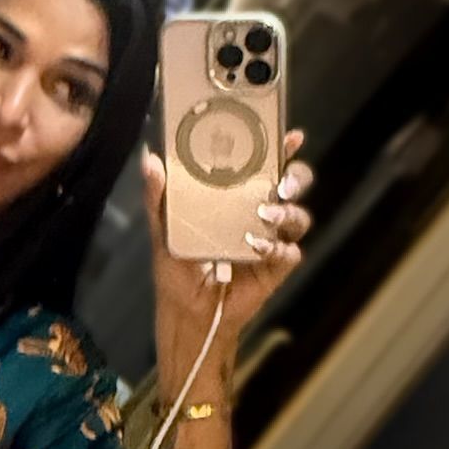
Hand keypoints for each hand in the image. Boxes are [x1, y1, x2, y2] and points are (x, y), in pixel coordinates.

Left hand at [141, 130, 313, 374]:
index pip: (265, 167)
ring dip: (289, 214)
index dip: (281, 150)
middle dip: (297, 177)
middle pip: (293, 187)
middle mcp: (259, 216)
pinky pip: (290, 253)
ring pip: (299, 218)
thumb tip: (149, 161)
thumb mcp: (163, 231)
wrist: (186, 312)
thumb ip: (157, 198)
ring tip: (267, 216)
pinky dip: (277, 249)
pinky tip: (258, 249)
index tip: (291, 136)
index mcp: (236, 199)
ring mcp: (271, 242)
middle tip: (283, 182)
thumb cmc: (177, 270)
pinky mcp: (276, 269)